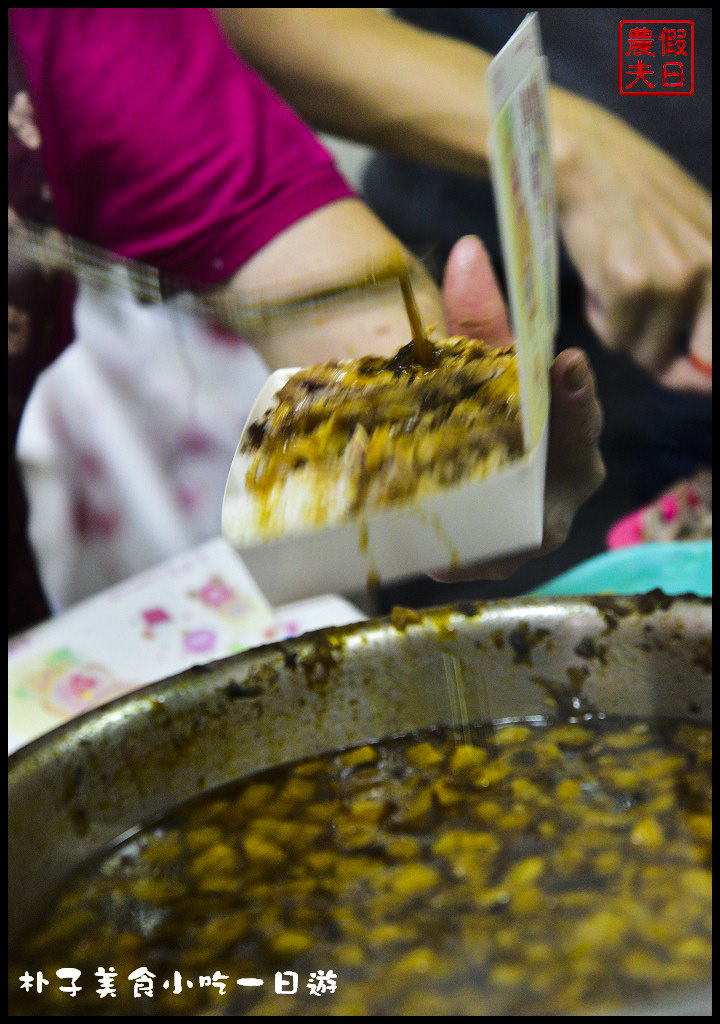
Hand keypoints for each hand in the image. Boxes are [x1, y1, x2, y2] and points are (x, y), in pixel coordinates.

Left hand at [431, 235, 605, 580]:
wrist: (468, 441)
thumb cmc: (487, 398)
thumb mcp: (481, 359)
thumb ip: (477, 315)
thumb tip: (467, 252)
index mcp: (571, 424)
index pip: (583, 409)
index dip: (577, 392)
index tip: (566, 364)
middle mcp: (566, 476)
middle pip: (564, 479)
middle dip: (534, 481)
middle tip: (514, 467)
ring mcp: (538, 521)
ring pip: (528, 533)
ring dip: (499, 538)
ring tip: (463, 543)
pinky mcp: (504, 551)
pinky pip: (491, 559)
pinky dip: (465, 560)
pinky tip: (436, 562)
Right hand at [552, 94, 711, 393]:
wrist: (587, 164)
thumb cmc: (634, 199)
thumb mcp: (691, 234)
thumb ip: (703, 291)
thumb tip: (701, 363)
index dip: (704, 373)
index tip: (685, 377)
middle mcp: (711, 266)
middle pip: (698, 362)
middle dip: (669, 366)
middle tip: (645, 349)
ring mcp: (674, 276)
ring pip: (649, 353)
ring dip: (627, 334)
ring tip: (617, 290)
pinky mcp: (632, 284)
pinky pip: (616, 339)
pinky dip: (603, 322)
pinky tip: (599, 283)